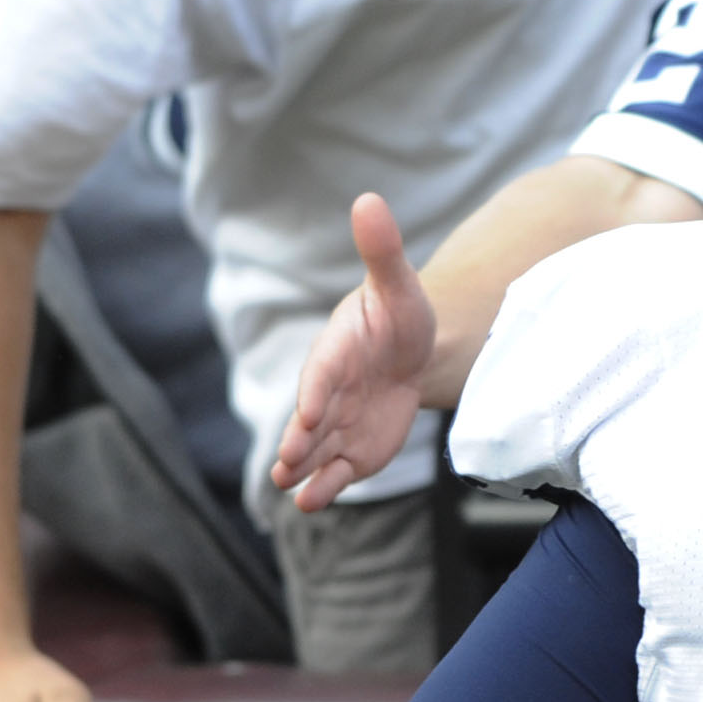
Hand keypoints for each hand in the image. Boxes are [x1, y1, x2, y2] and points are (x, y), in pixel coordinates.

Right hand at [274, 193, 435, 513]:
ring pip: (314, 450)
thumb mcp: (399, 285)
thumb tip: (368, 200)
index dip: (316, 392)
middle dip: (300, 439)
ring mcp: (336, 425)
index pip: (322, 373)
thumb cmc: (400, 315)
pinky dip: (323, 487)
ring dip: (302, 467)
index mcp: (335, 351)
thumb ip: (382, 251)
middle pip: (311, 418)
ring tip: (289, 486)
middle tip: (288, 460)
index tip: (309, 411)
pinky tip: (310, 501)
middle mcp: (328, 392)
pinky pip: (333, 472)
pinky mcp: (350, 452)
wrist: (414, 352)